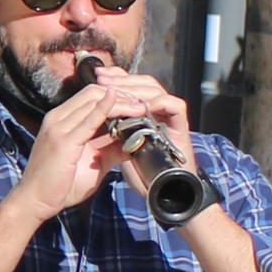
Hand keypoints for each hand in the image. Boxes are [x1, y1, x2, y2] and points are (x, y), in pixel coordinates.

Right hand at [8, 68, 137, 220]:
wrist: (35, 201)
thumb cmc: (61, 185)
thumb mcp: (92, 163)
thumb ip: (111, 150)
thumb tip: (134, 144)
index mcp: (62, 120)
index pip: (90, 96)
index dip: (115, 96)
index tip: (136, 104)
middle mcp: (58, 118)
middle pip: (92, 93)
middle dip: (121, 95)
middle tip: (142, 103)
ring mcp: (59, 127)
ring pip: (92, 101)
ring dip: (120, 102)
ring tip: (140, 107)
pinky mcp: (63, 140)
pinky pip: (88, 119)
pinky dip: (106, 109)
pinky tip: (121, 105)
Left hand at [79, 65, 196, 204]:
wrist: (164, 194)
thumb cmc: (143, 177)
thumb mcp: (120, 151)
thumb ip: (112, 134)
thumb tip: (91, 120)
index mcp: (145, 116)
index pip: (132, 88)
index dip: (116, 80)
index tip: (98, 76)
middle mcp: (159, 112)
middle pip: (143, 84)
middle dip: (122, 79)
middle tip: (103, 77)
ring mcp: (171, 118)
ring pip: (156, 90)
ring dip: (136, 88)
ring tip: (117, 89)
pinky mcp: (181, 126)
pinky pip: (174, 105)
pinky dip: (158, 101)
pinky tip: (139, 104)